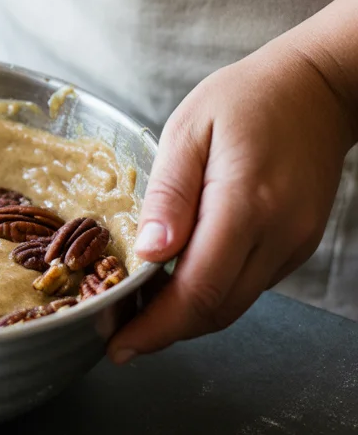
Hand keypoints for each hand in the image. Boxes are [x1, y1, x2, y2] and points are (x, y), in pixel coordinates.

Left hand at [108, 40, 354, 362]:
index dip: (155, 327)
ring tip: (141, 311)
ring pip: (234, 305)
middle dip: (164, 332)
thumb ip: (169, 194)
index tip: (117, 346)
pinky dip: (212, 294)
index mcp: (244, 205)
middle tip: (120, 335)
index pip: (197, 291)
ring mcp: (293, 244)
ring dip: (187, 317)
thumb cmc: (247, 98)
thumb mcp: (189, 130)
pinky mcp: (297, 245)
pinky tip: (179, 283)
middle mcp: (277, 236)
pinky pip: (249, 285)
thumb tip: (150, 253)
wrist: (317, 88)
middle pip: (216, 311)